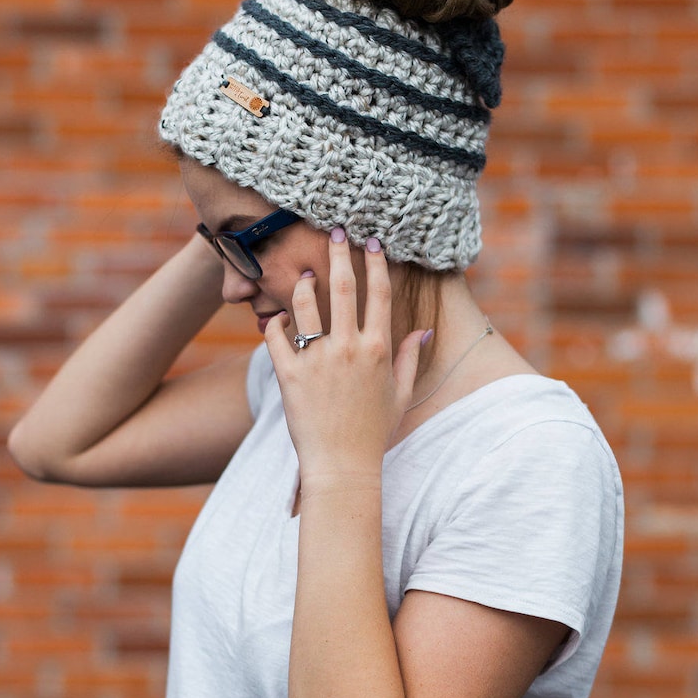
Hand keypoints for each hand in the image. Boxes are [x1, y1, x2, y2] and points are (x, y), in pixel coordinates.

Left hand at [264, 230, 427, 480]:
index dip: (375, 263)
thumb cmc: (373, 432)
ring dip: (303, 284)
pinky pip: (275, 335)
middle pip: (342, 287)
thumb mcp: (398, 395)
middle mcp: (348, 348)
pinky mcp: (289, 375)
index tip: (372, 242)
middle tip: (335, 231)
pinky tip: (277, 317)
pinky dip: (274, 321)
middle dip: (339, 253)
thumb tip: (423, 331)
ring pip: (304, 304)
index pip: (378, 294)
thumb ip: (409, 358)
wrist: (341, 466)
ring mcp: (317, 360)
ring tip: (305, 276)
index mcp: (378, 349)